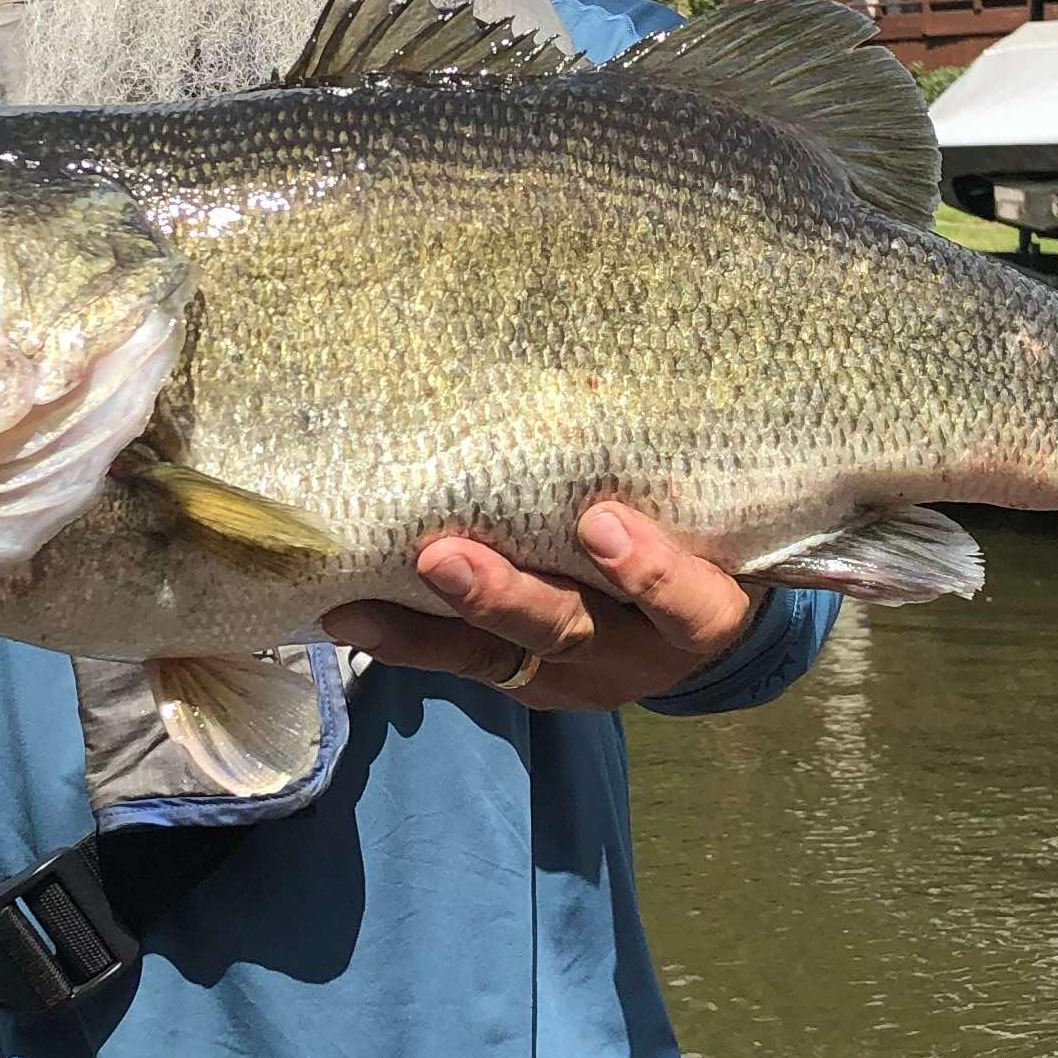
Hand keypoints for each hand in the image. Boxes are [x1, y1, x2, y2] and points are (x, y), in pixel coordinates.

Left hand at [323, 501, 766, 715]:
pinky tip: (347, 612)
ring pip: (504, 654)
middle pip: (573, 630)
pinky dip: (406, 638)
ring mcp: (578, 677)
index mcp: (705, 612)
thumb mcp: (711, 518)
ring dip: (431, 624)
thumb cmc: (706, 538)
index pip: (692, 604)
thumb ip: (666, 478)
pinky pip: (464, 664)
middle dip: (505, 595)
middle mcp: (640, 654)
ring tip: (360, 600)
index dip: (650, 572)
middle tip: (443, 556)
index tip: (602, 521)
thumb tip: (594, 372)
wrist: (701, 627)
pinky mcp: (528, 684)